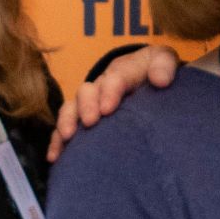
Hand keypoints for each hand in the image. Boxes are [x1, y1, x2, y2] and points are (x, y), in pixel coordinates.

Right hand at [48, 45, 177, 162]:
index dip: (110, 91)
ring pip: (72, 108)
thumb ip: (164, 66)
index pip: (116, 78)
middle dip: (87, 105)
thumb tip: (160, 81)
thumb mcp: (164, 61)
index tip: (108, 109)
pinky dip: (57, 141)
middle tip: (90, 121)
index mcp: (123, 71)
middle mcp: (102, 84)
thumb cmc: (157, 72)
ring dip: (67, 121)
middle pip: (88, 91)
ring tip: (68, 137)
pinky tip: (55, 157)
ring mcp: (90, 102)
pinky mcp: (83, 118)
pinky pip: (65, 128)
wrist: (147, 75)